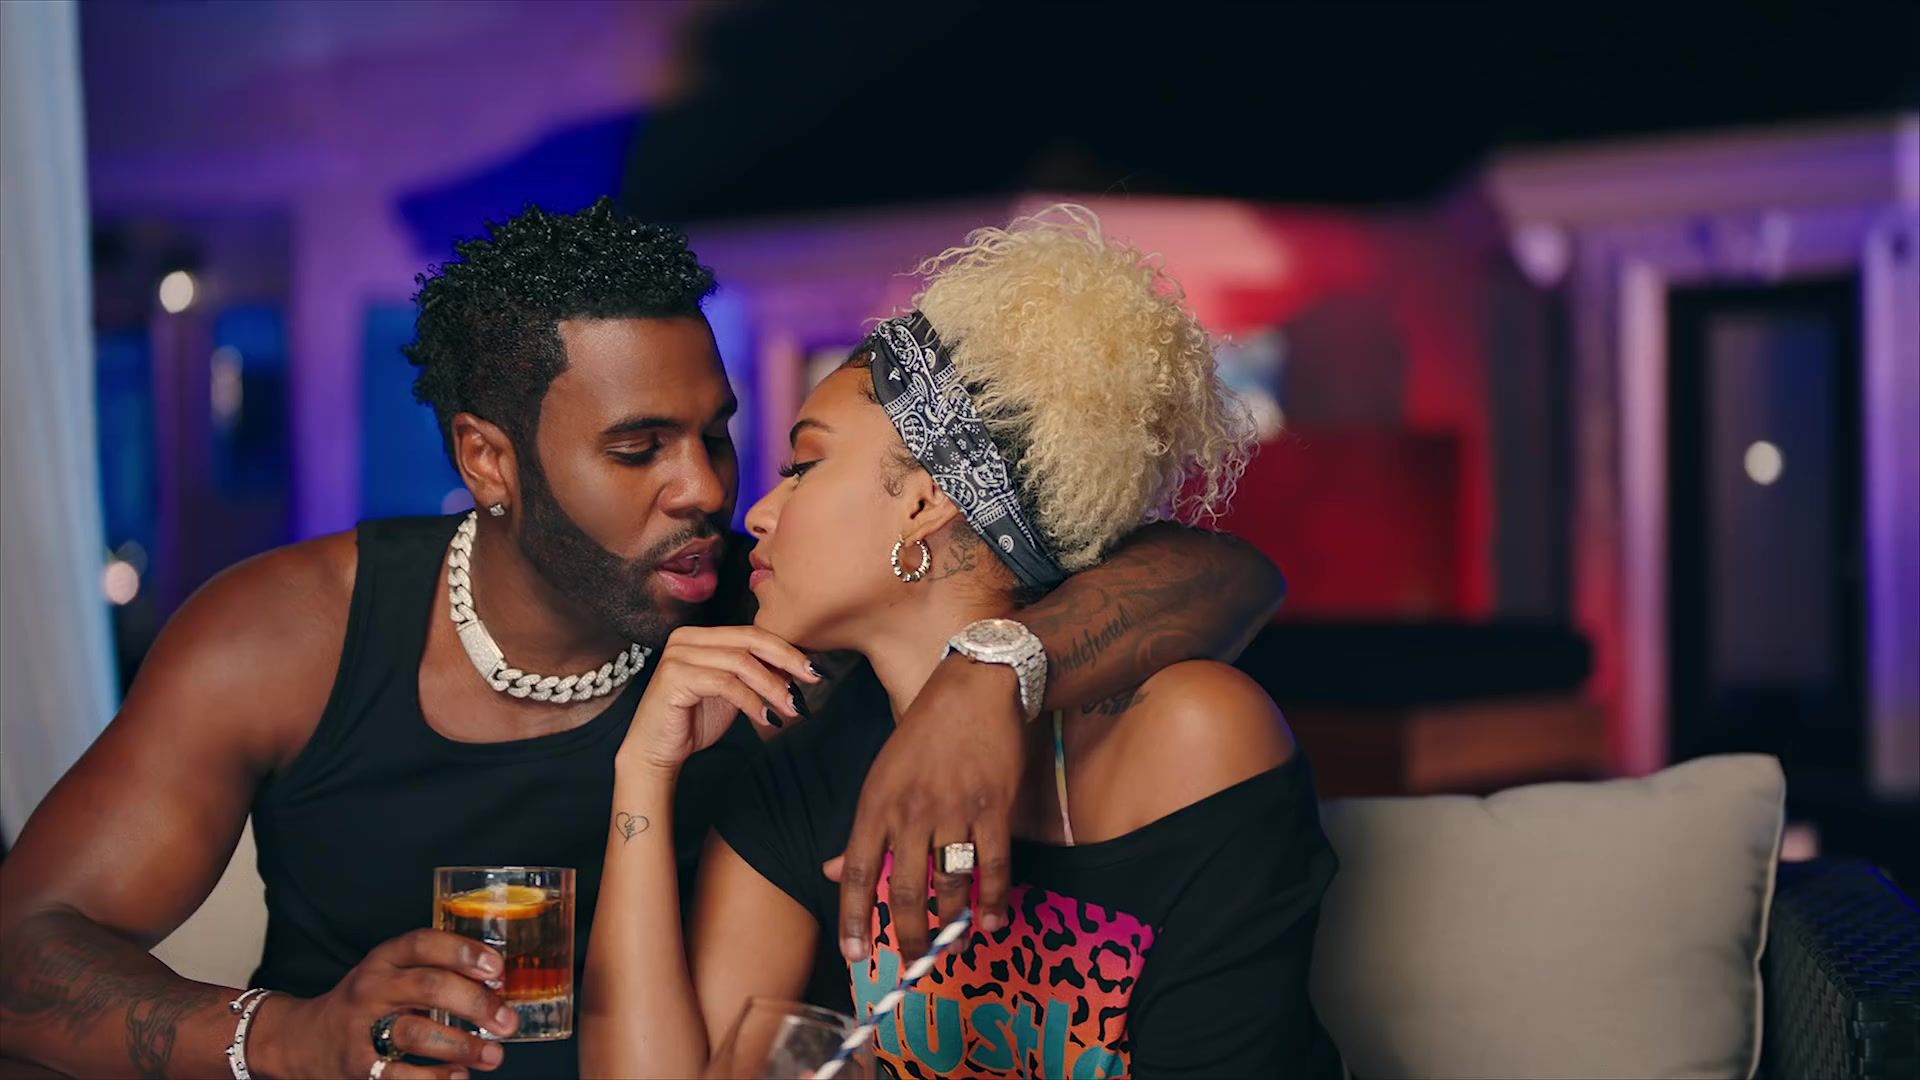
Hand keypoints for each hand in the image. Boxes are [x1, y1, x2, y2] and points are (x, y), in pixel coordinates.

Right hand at [248, 929, 515, 1079]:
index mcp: (384, 960)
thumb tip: (499, 988)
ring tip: (494, 1055)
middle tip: (508, 1021)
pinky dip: (435, 1078)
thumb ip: (436, 973)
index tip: (497, 968)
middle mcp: (370, 989)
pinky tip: (460, 1076)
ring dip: (462, 1045)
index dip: (463, 952)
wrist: (304, 1041)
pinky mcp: (357, 1067)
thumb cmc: (367, 1004)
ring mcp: (360, 1029)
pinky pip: (400, 1075)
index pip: (424, 944)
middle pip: (428, 987)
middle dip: (475, 1003)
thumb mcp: (392, 975)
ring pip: (416, 1034)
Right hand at [617, 626, 818, 775]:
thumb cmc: (693, 721)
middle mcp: (687, 638)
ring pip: (740, 662)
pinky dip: (751, 700)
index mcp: (701, 636)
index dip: (786, 649)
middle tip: (811, 679)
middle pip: (749, 640)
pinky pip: (725, 683)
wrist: (657, 750)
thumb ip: (756, 675)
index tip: (813, 669)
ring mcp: (678, 655)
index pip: (752, 634)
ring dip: (772, 686)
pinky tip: (765, 717)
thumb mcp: (733, 693)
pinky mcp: (674, 676)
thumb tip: (795, 669)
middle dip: (785, 660)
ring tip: (790, 707)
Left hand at [831, 655, 1023, 962]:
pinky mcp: (993, 809)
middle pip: (903, 888)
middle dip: (907, 933)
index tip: (853, 953)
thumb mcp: (881, 774)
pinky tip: (991, 923)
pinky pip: (994, 867)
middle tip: (913, 960)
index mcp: (876, 802)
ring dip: (951, 920)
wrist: (976, 687)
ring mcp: (954, 811)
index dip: (852, 917)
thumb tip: (829, 871)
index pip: (854, 870)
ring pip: (949, 884)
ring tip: (952, 940)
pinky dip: (994, 901)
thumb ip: (862, 828)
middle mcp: (910, 811)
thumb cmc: (925, 731)